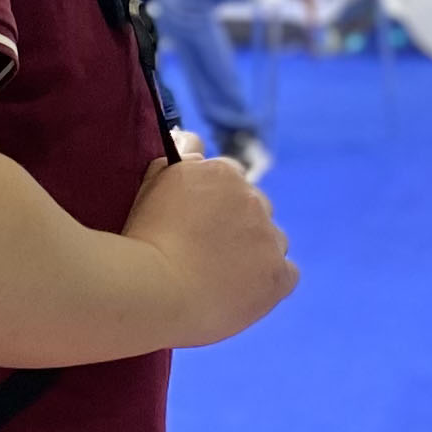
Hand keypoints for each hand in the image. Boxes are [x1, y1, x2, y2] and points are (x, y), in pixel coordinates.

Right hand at [125, 152, 296, 346]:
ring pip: (272, 240)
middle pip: (255, 208)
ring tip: (222, 276)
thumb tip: (194, 140)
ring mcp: (269, 238)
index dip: (214, 202)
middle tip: (207, 251)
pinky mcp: (278, 275)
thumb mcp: (153, 182)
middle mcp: (253, 199)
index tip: (197, 223)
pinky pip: (286, 274)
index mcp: (223, 173)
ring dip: (255, 252)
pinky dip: (269, 282)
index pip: (230, 179)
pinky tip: (243, 292)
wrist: (155, 291)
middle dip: (238, 225)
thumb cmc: (144, 238)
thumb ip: (179, 156)